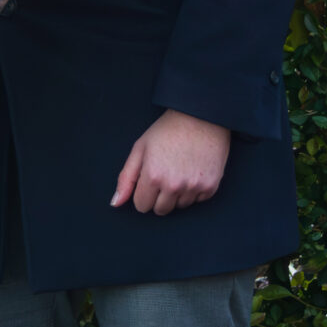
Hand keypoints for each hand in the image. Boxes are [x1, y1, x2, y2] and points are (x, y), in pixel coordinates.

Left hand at [110, 109, 229, 215]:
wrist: (200, 116)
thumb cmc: (167, 130)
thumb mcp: (140, 149)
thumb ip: (126, 178)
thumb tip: (116, 203)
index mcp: (153, 176)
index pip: (142, 206)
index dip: (143, 193)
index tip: (149, 179)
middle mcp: (173, 186)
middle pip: (160, 210)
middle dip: (159, 197)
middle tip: (165, 174)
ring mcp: (194, 187)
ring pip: (180, 206)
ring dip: (177, 194)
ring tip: (180, 170)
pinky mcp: (211, 186)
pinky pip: (198, 201)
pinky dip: (194, 190)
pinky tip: (193, 171)